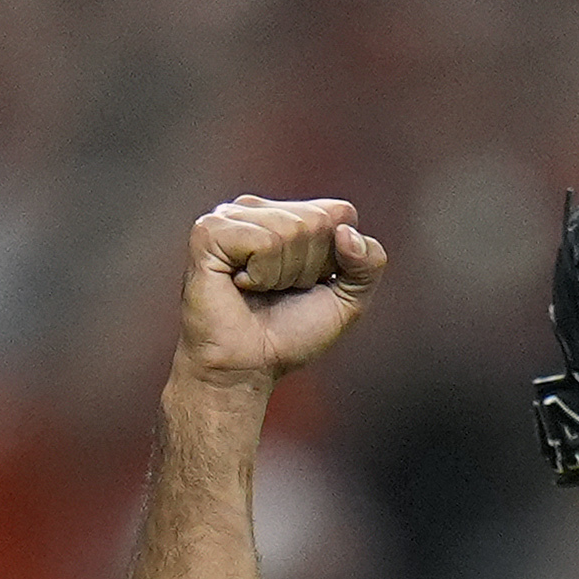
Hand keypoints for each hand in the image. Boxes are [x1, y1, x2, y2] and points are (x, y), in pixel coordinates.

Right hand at [175, 197, 385, 387]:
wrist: (245, 370)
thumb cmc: (287, 336)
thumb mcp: (347, 301)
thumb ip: (369, 264)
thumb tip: (347, 232)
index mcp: (287, 214)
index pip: (341, 214)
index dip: (335, 260)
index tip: (305, 286)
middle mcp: (258, 208)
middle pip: (318, 221)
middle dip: (308, 270)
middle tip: (277, 293)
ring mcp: (229, 215)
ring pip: (292, 230)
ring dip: (283, 276)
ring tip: (258, 291)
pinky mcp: (209, 231)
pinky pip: (264, 242)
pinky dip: (261, 276)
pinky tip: (240, 286)